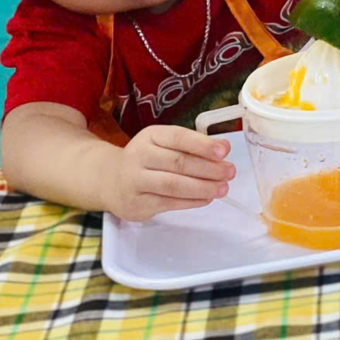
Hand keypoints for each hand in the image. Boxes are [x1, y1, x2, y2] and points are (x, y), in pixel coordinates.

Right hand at [108, 124, 233, 221]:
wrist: (110, 180)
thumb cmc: (147, 160)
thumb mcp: (165, 144)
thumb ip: (193, 145)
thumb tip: (223, 148)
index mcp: (150, 136)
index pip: (178, 137)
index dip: (202, 145)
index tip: (224, 151)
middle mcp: (139, 156)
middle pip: (179, 163)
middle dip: (209, 169)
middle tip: (229, 172)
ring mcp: (135, 181)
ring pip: (174, 185)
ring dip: (203, 187)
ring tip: (222, 188)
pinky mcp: (136, 203)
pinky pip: (169, 203)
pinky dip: (191, 201)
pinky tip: (206, 198)